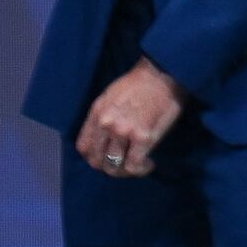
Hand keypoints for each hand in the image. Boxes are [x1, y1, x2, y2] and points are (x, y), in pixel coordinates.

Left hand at [79, 58, 189, 177]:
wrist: (162, 74)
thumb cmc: (138, 83)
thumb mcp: (109, 96)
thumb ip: (102, 117)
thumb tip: (103, 137)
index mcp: (96, 114)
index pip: (83, 147)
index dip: (94, 157)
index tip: (106, 156)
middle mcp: (106, 125)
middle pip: (97, 161)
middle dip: (109, 167)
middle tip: (123, 163)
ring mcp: (123, 132)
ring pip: (114, 167)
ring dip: (125, 172)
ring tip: (137, 166)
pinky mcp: (143, 137)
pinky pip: (134, 165)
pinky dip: (140, 170)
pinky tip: (149, 164)